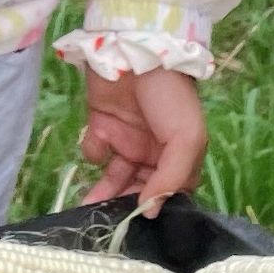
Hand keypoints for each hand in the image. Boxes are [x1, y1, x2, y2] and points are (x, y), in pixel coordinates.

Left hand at [79, 68, 209, 211]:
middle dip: (124, 204)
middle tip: (109, 220)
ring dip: (102, 192)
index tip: (142, 222)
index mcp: (179, 154)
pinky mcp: (100, 126)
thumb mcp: (186, 136)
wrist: (135, 50)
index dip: (157, 207)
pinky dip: (93, 150)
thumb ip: (170, 177)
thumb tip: (153, 212)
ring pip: (113, 178)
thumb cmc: (169, 95)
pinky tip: (98, 139)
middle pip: (138, 189)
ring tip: (87, 207)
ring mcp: (126, 140)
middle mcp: (152, 152)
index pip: (169, 192)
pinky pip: (94, 152)